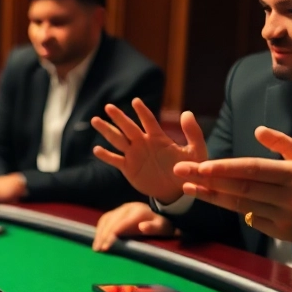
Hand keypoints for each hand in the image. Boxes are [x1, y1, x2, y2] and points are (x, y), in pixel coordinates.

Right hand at [92, 99, 206, 203]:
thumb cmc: (188, 170)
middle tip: (108, 106)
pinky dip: (106, 155)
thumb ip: (193, 133)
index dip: (142, 111)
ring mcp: (134, 155)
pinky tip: (96, 149)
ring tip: (95, 120)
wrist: (177, 191)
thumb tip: (187, 112)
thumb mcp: (196, 151)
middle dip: (118, 117)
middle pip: (128, 127)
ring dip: (106, 130)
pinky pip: (115, 160)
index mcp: (158, 138)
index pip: (148, 121)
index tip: (135, 101)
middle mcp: (143, 143)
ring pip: (117, 140)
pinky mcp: (128, 168)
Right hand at [92, 201, 176, 251]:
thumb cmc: (161, 225)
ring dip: (99, 233)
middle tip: (98, 249)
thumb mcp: (162, 227)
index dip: (112, 234)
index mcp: (137, 211)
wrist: (160, 213)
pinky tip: (97, 239)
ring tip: (95, 247)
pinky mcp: (116, 212)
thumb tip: (142, 227)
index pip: (121, 223)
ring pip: (105, 219)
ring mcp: (120, 209)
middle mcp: (126, 208)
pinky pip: (104, 219)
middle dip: (103, 235)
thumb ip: (153, 228)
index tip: (106, 247)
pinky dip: (99, 229)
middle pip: (110, 221)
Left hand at [173, 90, 291, 258]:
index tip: (202, 164)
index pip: (256, 169)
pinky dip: (239, 211)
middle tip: (180, 171)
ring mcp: (285, 217)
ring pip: (241, 205)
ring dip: (213, 196)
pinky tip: (220, 201)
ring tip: (188, 187)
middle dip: (207, 179)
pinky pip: (254, 220)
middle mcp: (290, 197)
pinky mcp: (284, 233)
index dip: (226, 168)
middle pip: (241, 187)